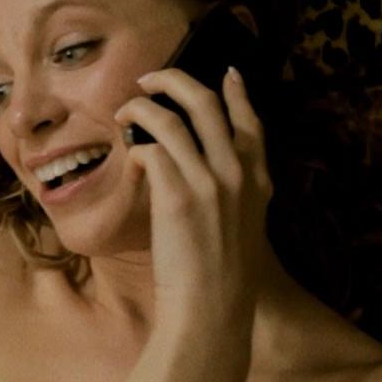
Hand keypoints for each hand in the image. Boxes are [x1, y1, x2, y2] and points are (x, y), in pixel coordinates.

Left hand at [113, 66, 276, 329]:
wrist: (212, 309)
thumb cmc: (222, 275)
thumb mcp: (245, 225)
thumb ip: (236, 192)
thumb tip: (207, 167)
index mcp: (258, 180)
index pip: (251, 121)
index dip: (237, 92)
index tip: (226, 72)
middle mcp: (237, 173)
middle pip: (205, 102)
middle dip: (173, 80)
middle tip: (148, 79)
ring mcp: (209, 182)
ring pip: (170, 118)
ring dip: (141, 108)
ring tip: (123, 111)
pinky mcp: (177, 196)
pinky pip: (149, 150)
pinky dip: (135, 148)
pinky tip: (129, 157)